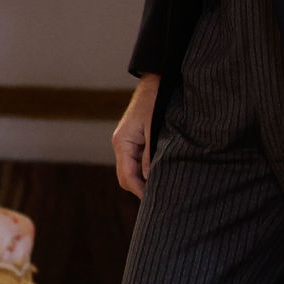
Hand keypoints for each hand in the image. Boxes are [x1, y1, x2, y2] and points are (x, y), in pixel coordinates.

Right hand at [113, 74, 161, 196]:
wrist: (155, 81)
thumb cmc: (155, 101)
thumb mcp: (154, 128)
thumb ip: (151, 154)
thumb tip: (149, 178)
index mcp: (122, 142)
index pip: (127, 176)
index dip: (140, 191)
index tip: (154, 203)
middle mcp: (121, 144)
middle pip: (126, 177)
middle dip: (141, 189)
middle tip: (161, 201)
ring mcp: (126, 142)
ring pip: (131, 170)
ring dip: (144, 180)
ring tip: (162, 190)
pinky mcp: (134, 139)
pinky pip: (137, 161)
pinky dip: (146, 170)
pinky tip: (159, 174)